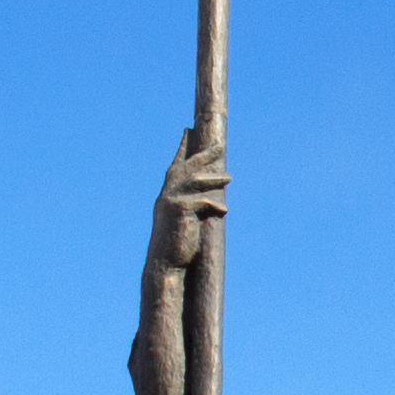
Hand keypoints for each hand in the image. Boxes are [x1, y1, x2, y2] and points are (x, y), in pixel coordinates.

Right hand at [149, 128, 226, 270]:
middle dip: (202, 154)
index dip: (182, 148)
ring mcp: (171, 201)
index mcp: (167, 194)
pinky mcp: (179, 211)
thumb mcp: (181, 221)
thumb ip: (189, 206)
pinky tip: (225, 209)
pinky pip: (201, 202)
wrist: (164, 264)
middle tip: (220, 145)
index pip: (175, 165)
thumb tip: (206, 199)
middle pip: (186, 167)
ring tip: (230, 177)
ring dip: (214, 178)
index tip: (188, 130)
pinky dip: (214, 204)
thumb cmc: (175, 245)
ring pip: (195, 181)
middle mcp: (166, 194)